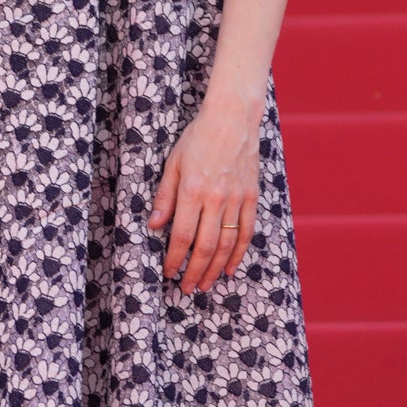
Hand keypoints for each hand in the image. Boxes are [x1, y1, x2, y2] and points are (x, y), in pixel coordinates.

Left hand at [148, 92, 261, 294]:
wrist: (233, 118)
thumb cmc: (198, 137)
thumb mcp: (172, 163)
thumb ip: (164, 197)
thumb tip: (155, 226)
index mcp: (192, 190)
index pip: (182, 235)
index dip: (174, 259)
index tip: (168, 272)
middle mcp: (215, 198)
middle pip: (205, 247)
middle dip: (194, 272)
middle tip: (186, 288)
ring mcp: (236, 199)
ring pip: (227, 244)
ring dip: (215, 269)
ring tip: (205, 285)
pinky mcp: (251, 197)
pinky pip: (246, 232)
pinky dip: (239, 254)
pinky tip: (229, 268)